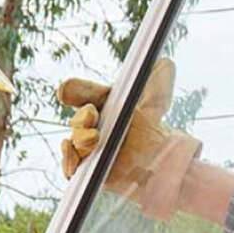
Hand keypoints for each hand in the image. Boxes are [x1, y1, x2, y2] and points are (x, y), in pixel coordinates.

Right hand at [57, 58, 202, 220]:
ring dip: (80, 140)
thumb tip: (166, 63)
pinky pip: (69, 166)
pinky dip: (69, 162)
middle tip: (92, 115)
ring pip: (73, 143)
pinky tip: (75, 160)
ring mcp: (86, 146)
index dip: (75, 90)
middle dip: (82, 117)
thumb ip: (159, 81)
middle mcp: (89, 123)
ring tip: (95, 138)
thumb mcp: (156, 101)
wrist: (159, 159)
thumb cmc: (151, 127)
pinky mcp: (87, 169)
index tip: (67, 91)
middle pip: (77, 119)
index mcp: (99, 102)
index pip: (81, 92)